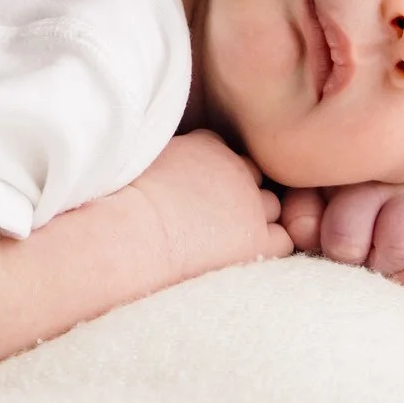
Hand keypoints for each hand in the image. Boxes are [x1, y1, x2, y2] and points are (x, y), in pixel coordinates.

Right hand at [124, 132, 292, 281]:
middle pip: (252, 176)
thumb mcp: (142, 163)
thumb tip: (165, 168)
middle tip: (211, 218)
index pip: (223, 152)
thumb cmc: (122, 206)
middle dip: (239, 193)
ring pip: (272, 206)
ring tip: (225, 241)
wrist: (131, 238)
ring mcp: (251, 203)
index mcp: (207, 145)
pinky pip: (282, 240)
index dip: (213, 174)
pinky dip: (268, 246)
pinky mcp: (256, 239)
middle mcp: (236, 169)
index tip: (195, 192)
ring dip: (256, 219)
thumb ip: (168, 159)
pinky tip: (241, 256)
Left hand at [281, 183, 403, 293]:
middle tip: (376, 271)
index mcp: (361, 183)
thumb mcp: (312, 205)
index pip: (349, 234)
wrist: (378, 199)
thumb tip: (305, 231)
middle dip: (384, 269)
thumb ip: (303, 215)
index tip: (339, 257)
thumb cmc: (337, 210)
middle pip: (401, 246)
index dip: (343, 255)